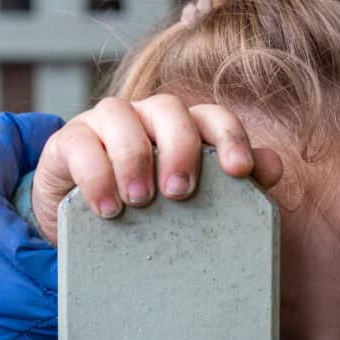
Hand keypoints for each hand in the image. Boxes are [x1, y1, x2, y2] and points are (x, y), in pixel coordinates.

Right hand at [31, 94, 283, 244]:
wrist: (78, 231)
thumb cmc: (143, 214)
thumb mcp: (186, 207)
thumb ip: (231, 187)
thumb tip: (273, 166)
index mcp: (180, 129)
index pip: (211, 116)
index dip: (229, 136)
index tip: (240, 171)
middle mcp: (143, 118)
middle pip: (168, 108)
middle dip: (179, 147)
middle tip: (180, 193)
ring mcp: (102, 125)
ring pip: (120, 113)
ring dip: (134, 156)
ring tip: (140, 201)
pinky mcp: (66, 142)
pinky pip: (80, 144)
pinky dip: (95, 174)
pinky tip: (106, 208)